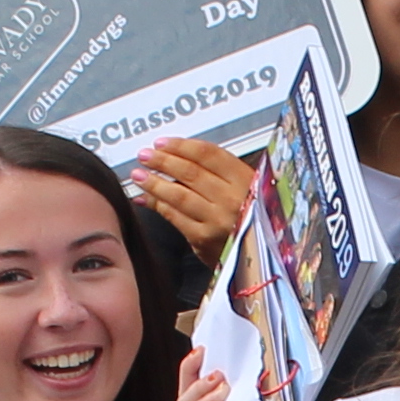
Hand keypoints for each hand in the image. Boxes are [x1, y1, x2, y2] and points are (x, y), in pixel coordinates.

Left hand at [131, 131, 250, 255]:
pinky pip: (175, 217)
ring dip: (155, 183)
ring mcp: (217, 220)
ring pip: (179, 195)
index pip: (208, 154)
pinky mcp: (203, 239)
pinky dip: (157, 205)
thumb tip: (179, 157)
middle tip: (145, 155)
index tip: (162, 143)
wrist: (260, 257)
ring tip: (139, 175)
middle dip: (163, 161)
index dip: (181, 146)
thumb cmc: (252, 218)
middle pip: (190, 172)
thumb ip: (220, 173)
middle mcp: (232, 199)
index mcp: (246, 179)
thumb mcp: (247, 189)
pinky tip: (145, 198)